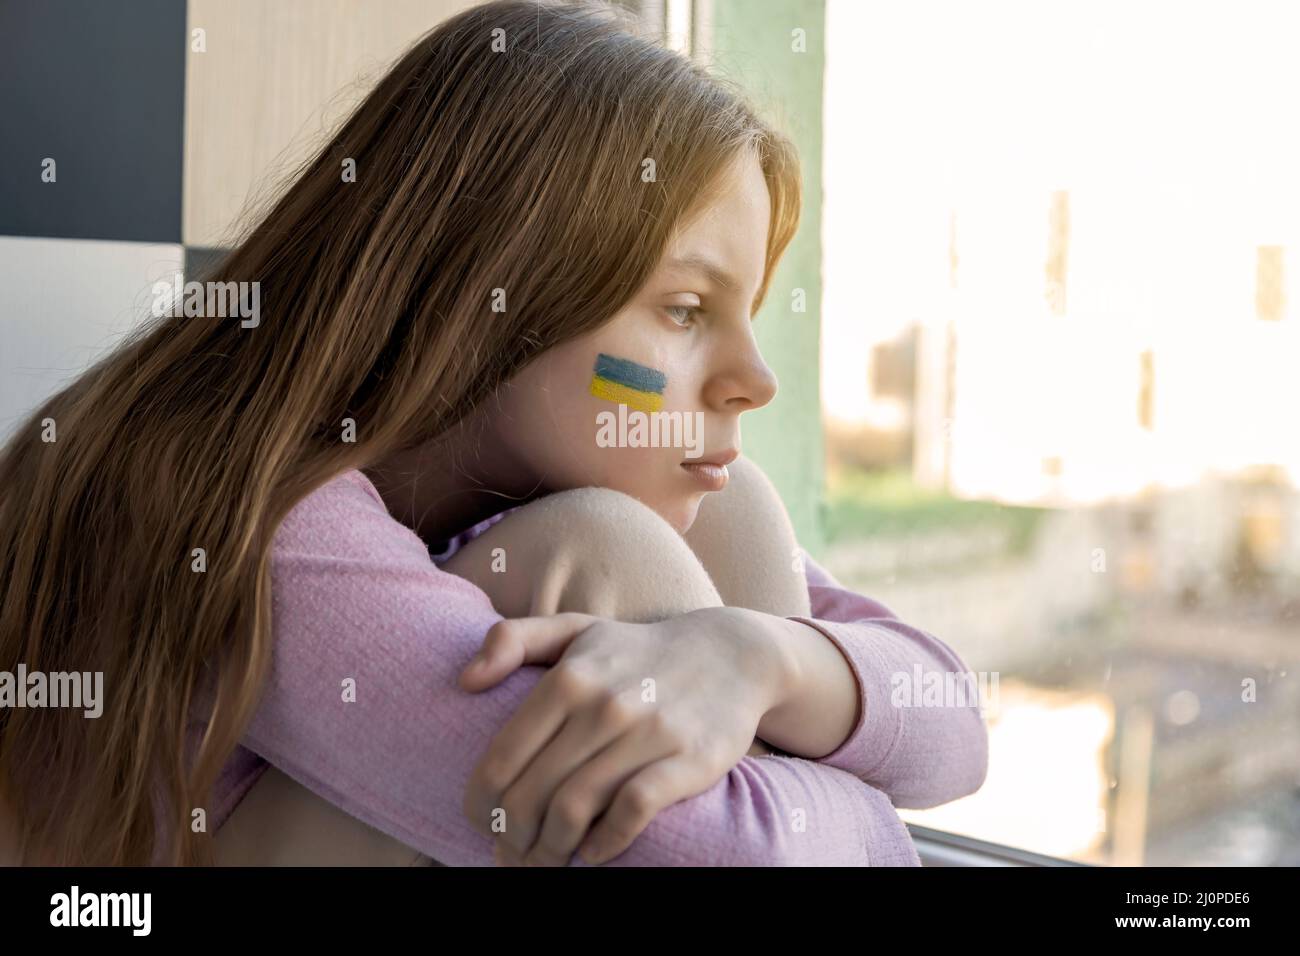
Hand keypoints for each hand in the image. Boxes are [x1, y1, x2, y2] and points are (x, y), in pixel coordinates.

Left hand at [458, 607, 789, 865]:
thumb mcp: (577, 628)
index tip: (480, 821)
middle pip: (533, 793)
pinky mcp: (688, 760)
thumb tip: (465, 681)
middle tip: (509, 852)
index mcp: (569, 676)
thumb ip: (514, 639)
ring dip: (551, 849)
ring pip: (575, 809)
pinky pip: (632, 813)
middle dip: (512, 836)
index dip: (482, 802)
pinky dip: (604, 843)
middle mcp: (604, 703)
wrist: (732, 655)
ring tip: (544, 861)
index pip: (502, 758)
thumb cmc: (639, 650)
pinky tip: (593, 853)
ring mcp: (648, 733)